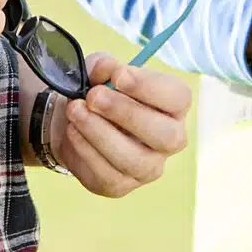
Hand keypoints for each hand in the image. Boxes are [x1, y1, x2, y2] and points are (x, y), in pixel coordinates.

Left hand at [54, 53, 190, 197]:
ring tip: (75, 110)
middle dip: (127, 113)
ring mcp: (148, 167)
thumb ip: (103, 66)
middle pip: (166, 135)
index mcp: (173, 106)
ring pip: (134, 159)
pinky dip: (85, 149)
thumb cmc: (98, 92)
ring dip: (100, 132)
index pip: (178, 98)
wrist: (73, 122)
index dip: (149, 86)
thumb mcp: (98, 71)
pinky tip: (73, 130)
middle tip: (94, 96)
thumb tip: (104, 68)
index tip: (118, 75)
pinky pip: (107, 173)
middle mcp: (169, 140)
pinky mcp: (121, 185)